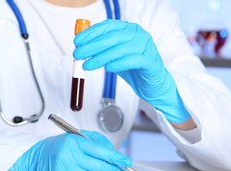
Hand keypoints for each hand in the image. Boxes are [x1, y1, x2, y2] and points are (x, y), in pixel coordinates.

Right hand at [3, 131, 131, 170]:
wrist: (35, 159)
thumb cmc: (57, 147)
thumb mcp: (75, 137)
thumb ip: (95, 142)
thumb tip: (113, 154)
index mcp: (72, 142)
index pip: (99, 150)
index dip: (115, 157)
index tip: (126, 161)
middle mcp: (68, 156)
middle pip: (99, 166)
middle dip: (113, 168)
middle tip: (121, 168)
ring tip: (100, 168)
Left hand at [73, 19, 190, 123]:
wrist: (153, 84)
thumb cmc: (133, 68)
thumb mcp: (115, 56)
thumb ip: (102, 49)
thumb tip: (82, 47)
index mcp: (129, 29)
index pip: (108, 26)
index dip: (91, 32)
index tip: (77, 41)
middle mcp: (139, 35)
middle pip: (112, 37)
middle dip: (92, 46)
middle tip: (78, 54)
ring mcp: (146, 47)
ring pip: (120, 49)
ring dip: (100, 57)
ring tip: (88, 65)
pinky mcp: (150, 61)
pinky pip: (132, 61)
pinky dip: (118, 64)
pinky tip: (107, 68)